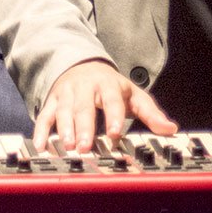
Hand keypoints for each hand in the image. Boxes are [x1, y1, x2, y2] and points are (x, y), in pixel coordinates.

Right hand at [33, 60, 177, 152]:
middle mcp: (85, 87)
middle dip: (85, 127)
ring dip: (64, 129)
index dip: (113, 116)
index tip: (114, 133)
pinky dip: (41, 130)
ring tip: (68, 147)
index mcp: (108, 84)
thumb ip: (151, 113)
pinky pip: (45, 115)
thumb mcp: (133, 95)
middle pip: (84, 107)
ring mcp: (67, 93)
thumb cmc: (111, 86)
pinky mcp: (53, 100)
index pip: (111, 100)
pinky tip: (41, 146)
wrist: (82, 65)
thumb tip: (170, 129)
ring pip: (64, 111)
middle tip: (86, 147)